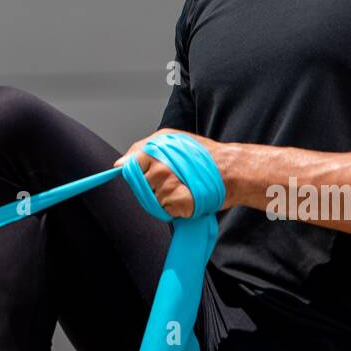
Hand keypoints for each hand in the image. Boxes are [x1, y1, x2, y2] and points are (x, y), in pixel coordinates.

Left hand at [112, 128, 226, 218]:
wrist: (231, 171)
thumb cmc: (203, 155)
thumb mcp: (170, 138)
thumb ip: (141, 149)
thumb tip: (119, 164)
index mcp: (155, 150)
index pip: (131, 169)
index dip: (142, 173)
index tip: (157, 171)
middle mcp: (160, 167)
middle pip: (142, 187)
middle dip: (155, 186)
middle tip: (176, 177)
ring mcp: (169, 186)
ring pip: (154, 200)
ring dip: (167, 197)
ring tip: (184, 186)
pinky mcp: (179, 204)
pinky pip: (167, 211)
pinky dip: (176, 208)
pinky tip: (188, 197)